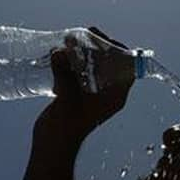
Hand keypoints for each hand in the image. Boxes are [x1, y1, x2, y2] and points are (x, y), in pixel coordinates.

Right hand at [37, 27, 135, 142]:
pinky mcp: (78, 93)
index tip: (104, 38)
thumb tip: (59, 52)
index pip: (128, 67)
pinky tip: (60, 52)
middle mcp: (108, 93)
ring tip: (69, 40)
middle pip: (111, 62)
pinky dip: (73, 61)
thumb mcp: (67, 99)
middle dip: (98, 46)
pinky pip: (80, 71)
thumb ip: (64, 74)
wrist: (51, 146)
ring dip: (83, 51)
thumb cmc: (65, 128)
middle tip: (85, 33)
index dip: (119, 50)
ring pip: (94, 65)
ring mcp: (92, 93)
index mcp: (116, 96)